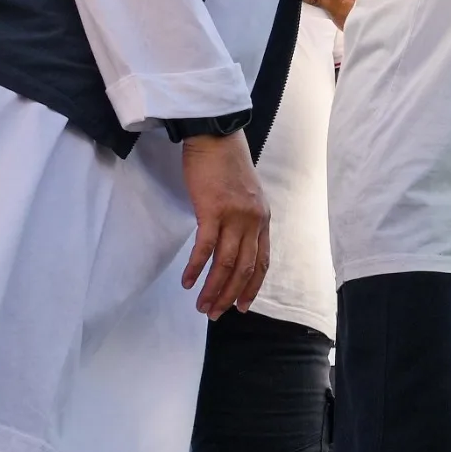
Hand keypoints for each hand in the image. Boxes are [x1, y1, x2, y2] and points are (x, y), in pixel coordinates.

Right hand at [181, 131, 270, 317]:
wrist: (215, 137)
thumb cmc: (227, 165)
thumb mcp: (247, 196)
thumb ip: (245, 220)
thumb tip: (235, 242)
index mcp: (263, 219)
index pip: (262, 262)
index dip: (252, 287)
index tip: (242, 307)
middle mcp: (253, 221)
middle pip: (244, 268)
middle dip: (230, 295)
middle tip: (215, 314)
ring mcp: (234, 216)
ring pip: (226, 263)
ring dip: (213, 289)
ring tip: (201, 306)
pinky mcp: (212, 210)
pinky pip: (205, 247)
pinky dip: (197, 268)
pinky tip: (188, 282)